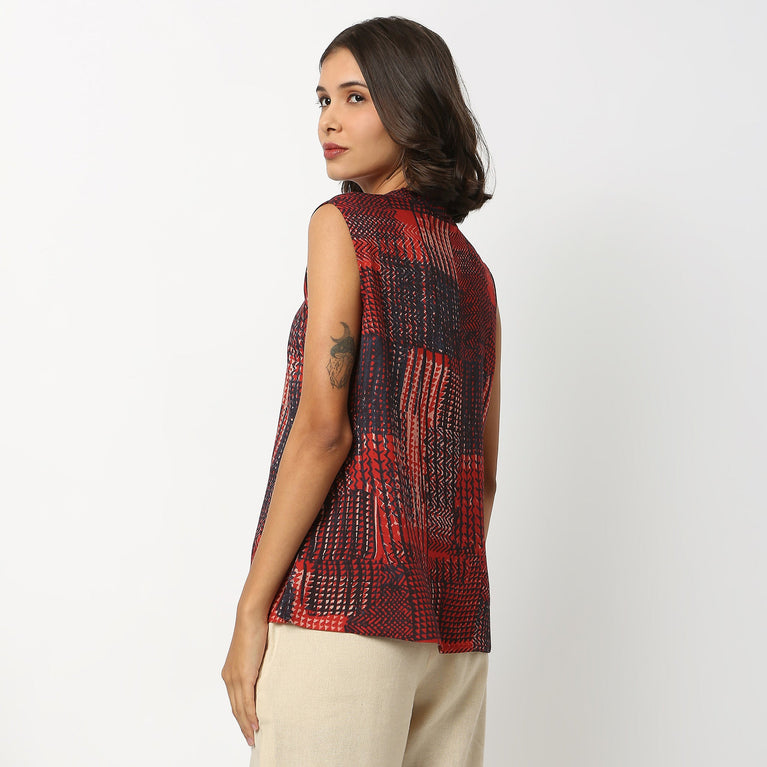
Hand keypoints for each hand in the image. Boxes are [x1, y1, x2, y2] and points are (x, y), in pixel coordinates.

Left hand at [221, 611, 268, 746]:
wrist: (250, 618)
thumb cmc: (254, 630)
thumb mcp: (253, 653)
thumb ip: (255, 666)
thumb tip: (264, 674)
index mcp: (229, 673)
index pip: (234, 701)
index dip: (240, 716)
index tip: (247, 727)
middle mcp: (229, 677)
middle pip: (235, 708)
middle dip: (242, 726)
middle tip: (250, 739)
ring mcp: (235, 677)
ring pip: (240, 708)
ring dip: (247, 725)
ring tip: (253, 737)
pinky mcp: (244, 675)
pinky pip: (247, 701)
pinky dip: (251, 714)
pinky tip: (256, 724)